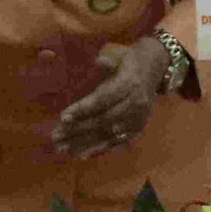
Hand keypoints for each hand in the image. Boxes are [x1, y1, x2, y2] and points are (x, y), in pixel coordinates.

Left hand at [51, 37, 168, 157]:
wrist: (155, 70)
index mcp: (128, 84)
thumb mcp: (120, 56)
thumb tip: (99, 61)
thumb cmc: (129, 62)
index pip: (103, 99)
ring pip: (108, 133)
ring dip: (84, 142)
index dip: (83, 109)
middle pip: (103, 120)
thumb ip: (108, 62)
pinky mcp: (137, 128)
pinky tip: (81, 155)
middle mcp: (134, 103)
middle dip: (78, 130)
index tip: (63, 117)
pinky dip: (99, 149)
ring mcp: (137, 118)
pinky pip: (117, 141)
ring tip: (62, 148)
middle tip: (56, 136)